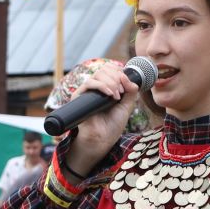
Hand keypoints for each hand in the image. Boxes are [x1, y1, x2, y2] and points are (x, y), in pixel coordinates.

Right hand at [60, 59, 140, 176]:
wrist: (102, 139)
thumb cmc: (113, 124)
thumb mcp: (127, 105)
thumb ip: (131, 90)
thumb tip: (126, 75)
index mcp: (105, 87)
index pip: (110, 69)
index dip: (119, 72)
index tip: (126, 85)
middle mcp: (95, 88)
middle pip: (104, 69)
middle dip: (116, 78)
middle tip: (121, 92)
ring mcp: (87, 91)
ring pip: (98, 74)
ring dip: (111, 82)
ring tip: (116, 96)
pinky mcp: (78, 97)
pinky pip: (89, 83)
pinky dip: (102, 86)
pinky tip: (110, 94)